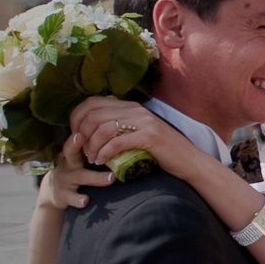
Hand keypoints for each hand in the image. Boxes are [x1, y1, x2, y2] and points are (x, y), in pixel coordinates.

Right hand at [36, 137, 111, 210]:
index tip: (93, 122)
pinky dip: (77, 199)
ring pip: (80, 176)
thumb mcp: (77, 157)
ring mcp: (65, 179)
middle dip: (75, 144)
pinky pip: (71, 197)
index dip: (82, 130)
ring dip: (96, 177)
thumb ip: (91, 146)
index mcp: (72, 152)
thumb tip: (117, 133)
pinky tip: (85, 201)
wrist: (53, 191)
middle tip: (82, 137)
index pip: (77, 138)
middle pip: (71, 152)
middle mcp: (68, 163)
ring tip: (110, 178)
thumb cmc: (73, 169)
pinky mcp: (63, 195)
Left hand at [72, 97, 187, 173]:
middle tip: (83, 151)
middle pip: (94, 114)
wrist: (188, 160)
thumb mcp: (136, 132)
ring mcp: (143, 121)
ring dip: (92, 146)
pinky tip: (102, 161)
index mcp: (130, 106)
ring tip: (92, 158)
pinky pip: (117, 142)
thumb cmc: (160, 150)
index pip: (92, 102)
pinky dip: (104, 152)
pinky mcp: (149, 136)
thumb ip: (118, 127)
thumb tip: (91, 130)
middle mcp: (135, 109)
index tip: (76, 136)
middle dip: (82, 134)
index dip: (77, 118)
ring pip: (103, 128)